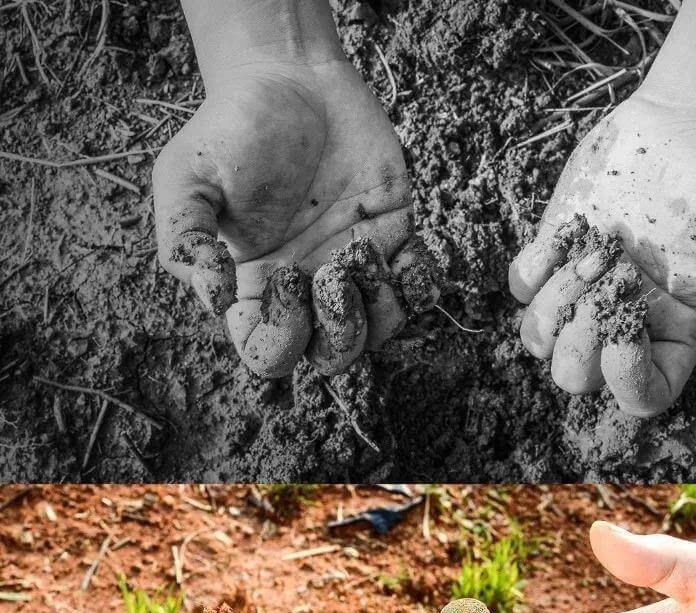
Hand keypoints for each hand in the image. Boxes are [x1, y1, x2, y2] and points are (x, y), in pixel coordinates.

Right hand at [153, 56, 435, 377]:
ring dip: (381, 308)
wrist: (288, 77)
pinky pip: (417, 288)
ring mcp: (352, 270)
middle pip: (332, 357)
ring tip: (361, 250)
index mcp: (255, 291)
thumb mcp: (184, 178)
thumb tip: (215, 299)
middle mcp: (306, 292)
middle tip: (333, 272)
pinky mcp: (392, 240)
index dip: (284, 337)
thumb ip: (184, 241)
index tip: (288, 278)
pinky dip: (417, 281)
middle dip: (341, 331)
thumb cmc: (230, 130)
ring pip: (379, 332)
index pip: (270, 354)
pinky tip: (396, 243)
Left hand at [509, 94, 695, 415]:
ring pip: (540, 340)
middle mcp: (625, 322)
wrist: (694, 123)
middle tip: (612, 277)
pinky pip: (521, 288)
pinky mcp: (557, 254)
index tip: (627, 334)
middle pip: (576, 377)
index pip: (642, 398)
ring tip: (596, 250)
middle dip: (582, 338)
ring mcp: (586, 291)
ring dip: (558, 301)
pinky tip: (567, 235)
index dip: (626, 383)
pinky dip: (533, 269)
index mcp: (675, 335)